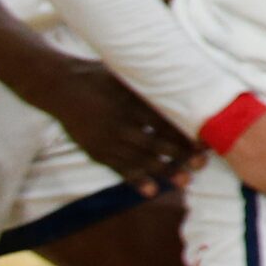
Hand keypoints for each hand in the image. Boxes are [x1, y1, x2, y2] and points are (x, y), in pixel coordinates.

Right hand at [27, 59, 203, 196]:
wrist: (62, 88)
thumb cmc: (100, 76)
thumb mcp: (127, 75)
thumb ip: (150, 85)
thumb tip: (183, 83)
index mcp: (131, 102)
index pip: (164, 122)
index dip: (184, 133)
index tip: (204, 142)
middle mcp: (121, 123)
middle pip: (156, 143)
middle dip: (180, 155)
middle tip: (202, 164)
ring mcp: (107, 140)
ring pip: (140, 159)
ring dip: (164, 171)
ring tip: (185, 182)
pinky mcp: (96, 152)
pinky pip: (119, 169)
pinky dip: (136, 180)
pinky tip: (152, 191)